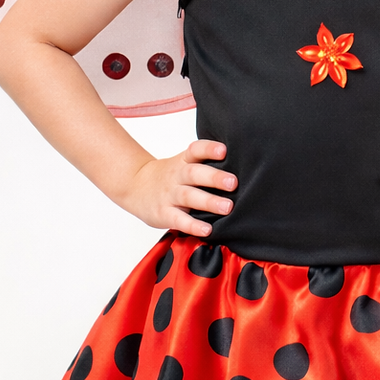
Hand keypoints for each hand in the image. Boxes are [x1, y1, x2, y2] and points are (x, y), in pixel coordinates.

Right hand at [121, 140, 235, 234]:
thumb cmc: (170, 176)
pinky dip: (193, 225)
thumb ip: (206, 165)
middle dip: (214, 177)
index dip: (208, 149)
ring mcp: (169, 195)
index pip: (195, 150)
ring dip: (208, 201)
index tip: (224, 150)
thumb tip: (245, 168)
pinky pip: (178, 220)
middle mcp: (177, 176)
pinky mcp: (164, 214)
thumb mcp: (183, 164)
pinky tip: (207, 230)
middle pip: (194, 173)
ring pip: (189, 196)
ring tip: (227, 207)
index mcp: (183, 161)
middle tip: (233, 183)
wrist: (135, 186)